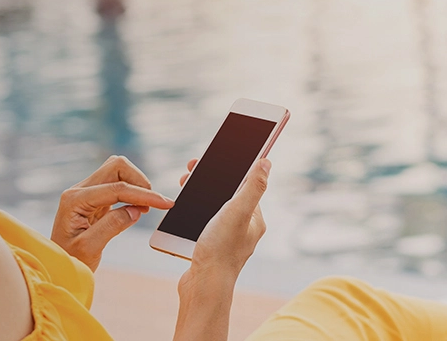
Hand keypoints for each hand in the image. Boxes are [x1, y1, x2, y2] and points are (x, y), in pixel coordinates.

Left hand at [54, 155, 173, 269]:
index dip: (144, 195)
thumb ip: (112, 226)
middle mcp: (79, 190)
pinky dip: (132, 192)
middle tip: (152, 204)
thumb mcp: (89, 248)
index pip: (116, 188)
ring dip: (136, 184)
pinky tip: (137, 208)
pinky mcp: (94, 198)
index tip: (166, 204)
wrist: (59, 266)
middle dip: (140, 181)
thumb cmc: (70, 259)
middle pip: (116, 166)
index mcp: (75, 200)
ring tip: (144, 207)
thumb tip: (136, 210)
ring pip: (118, 170)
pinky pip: (117, 184)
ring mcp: (86, 192)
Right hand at [176, 158, 270, 272]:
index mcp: (254, 220)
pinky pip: (201, 225)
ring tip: (183, 187)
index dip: (228, 170)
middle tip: (189, 174)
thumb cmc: (221, 250)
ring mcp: (226, 240)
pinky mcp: (210, 249)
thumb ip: (253, 186)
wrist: (203, 287)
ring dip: (198, 196)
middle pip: (226, 196)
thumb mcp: (238, 211)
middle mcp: (243, 230)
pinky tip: (180, 211)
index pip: (245, 186)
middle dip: (208, 182)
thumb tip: (266, 162)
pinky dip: (191, 215)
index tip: (208, 160)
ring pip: (212, 210)